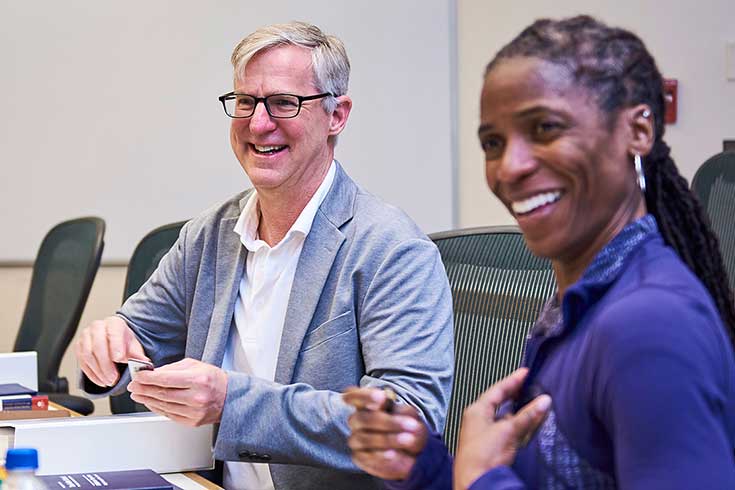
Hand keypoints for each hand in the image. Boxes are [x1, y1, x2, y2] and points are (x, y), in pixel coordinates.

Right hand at [75, 316, 147, 386]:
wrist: (113, 338)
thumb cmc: (123, 341)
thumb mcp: (133, 345)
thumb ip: (138, 354)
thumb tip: (144, 362)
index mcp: (113, 323)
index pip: (113, 333)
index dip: (116, 346)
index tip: (120, 359)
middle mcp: (97, 328)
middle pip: (98, 346)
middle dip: (106, 365)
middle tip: (113, 378)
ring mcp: (85, 337)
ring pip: (88, 355)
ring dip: (98, 371)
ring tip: (109, 381)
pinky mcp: (79, 348)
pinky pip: (82, 363)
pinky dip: (92, 375)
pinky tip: (101, 381)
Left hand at [128, 358, 226, 425]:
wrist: (230, 397)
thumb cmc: (213, 379)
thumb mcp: (195, 365)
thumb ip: (173, 368)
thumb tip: (153, 373)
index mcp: (198, 380)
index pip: (166, 379)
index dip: (148, 378)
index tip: (138, 376)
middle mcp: (196, 397)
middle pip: (162, 393)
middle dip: (144, 389)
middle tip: (134, 386)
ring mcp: (195, 411)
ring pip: (163, 406)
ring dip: (147, 400)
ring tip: (138, 394)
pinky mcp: (192, 422)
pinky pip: (169, 415)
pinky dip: (157, 408)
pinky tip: (151, 403)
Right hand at [343, 387, 427, 479]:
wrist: (410, 451)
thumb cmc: (406, 426)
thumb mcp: (409, 415)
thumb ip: (402, 413)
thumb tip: (400, 419)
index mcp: (367, 403)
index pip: (355, 396)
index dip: (364, 396)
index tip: (381, 398)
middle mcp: (357, 420)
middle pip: (362, 419)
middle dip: (387, 422)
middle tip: (411, 425)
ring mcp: (356, 439)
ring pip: (364, 439)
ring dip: (388, 439)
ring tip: (408, 440)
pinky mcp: (359, 457)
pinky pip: (366, 457)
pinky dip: (381, 456)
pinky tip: (395, 454)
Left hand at [453, 368, 551, 489]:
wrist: (475, 481)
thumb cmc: (483, 455)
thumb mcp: (508, 431)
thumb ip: (527, 416)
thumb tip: (544, 400)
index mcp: (477, 410)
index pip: (497, 390)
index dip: (512, 380)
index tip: (525, 372)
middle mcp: (478, 419)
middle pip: (500, 402)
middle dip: (515, 395)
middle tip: (529, 385)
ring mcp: (484, 433)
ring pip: (505, 417)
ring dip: (520, 412)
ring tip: (535, 403)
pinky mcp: (490, 447)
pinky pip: (507, 431)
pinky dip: (518, 426)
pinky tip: (528, 425)